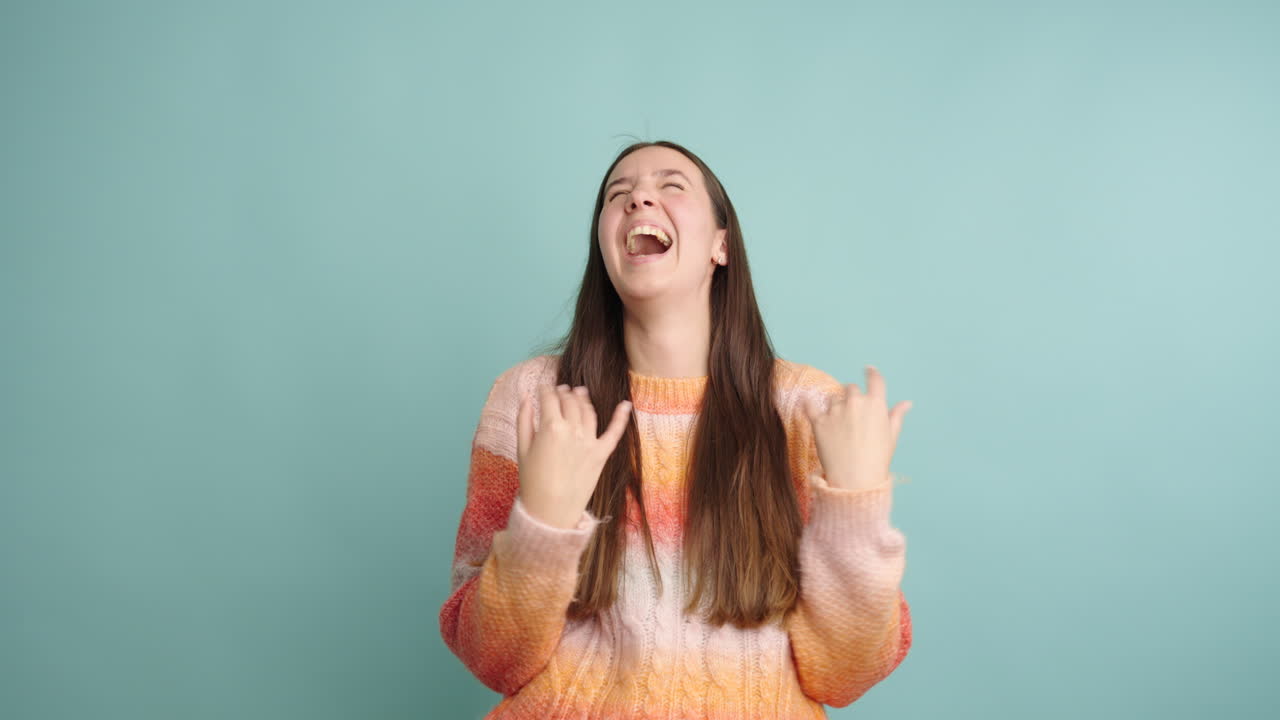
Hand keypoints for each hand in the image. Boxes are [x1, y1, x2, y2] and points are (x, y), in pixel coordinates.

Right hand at [516, 384, 632, 528]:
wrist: (551, 511)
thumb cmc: (532, 481)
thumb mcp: (522, 448)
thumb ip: (524, 420)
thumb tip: (525, 397)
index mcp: (550, 426)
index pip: (549, 399)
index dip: (546, 390)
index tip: (544, 388)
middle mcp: (572, 430)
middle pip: (569, 402)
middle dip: (564, 393)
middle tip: (561, 390)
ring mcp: (589, 441)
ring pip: (588, 411)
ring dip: (583, 398)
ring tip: (580, 393)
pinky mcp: (601, 453)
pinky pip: (615, 431)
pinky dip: (622, 416)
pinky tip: (626, 404)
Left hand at [801, 365, 911, 490]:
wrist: (855, 479)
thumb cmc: (877, 459)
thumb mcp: (891, 436)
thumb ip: (896, 416)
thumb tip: (907, 403)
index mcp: (875, 404)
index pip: (874, 380)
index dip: (871, 373)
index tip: (868, 369)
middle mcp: (855, 402)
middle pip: (850, 389)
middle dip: (852, 397)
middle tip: (852, 415)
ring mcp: (835, 411)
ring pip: (832, 398)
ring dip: (834, 405)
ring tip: (838, 425)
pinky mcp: (819, 422)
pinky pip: (809, 406)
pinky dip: (808, 404)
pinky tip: (806, 402)